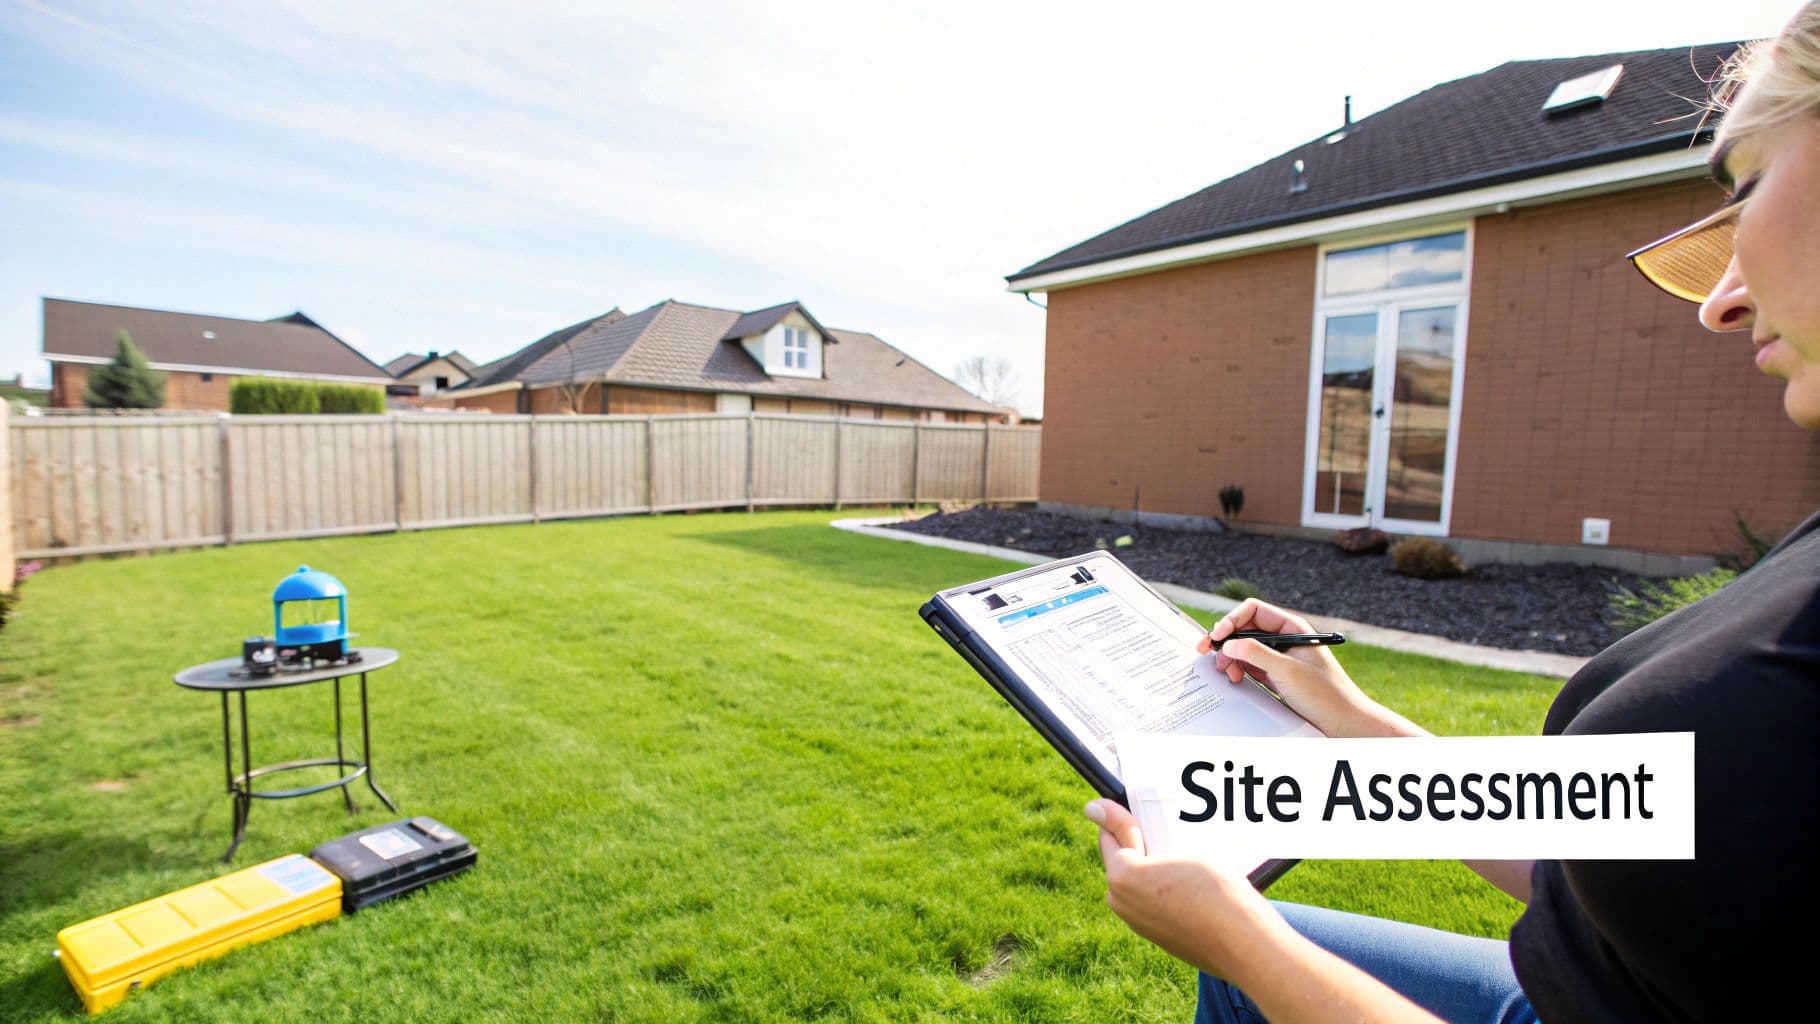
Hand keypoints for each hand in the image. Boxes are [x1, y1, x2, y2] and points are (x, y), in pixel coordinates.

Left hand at [1085, 798, 1288, 979]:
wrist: (1244, 944)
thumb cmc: (1215, 890)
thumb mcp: (1177, 850)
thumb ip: (1130, 832)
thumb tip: (1091, 808)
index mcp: (1122, 876)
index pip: (1111, 834)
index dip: (1121, 816)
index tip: (1131, 803)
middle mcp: (1121, 902)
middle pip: (1122, 860)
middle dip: (1138, 844)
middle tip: (1166, 830)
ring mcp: (1138, 923)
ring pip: (1137, 883)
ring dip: (1151, 868)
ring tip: (1182, 856)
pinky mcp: (1155, 937)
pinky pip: (1152, 903)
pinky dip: (1164, 891)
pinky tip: (1190, 884)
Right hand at [1200, 599, 1423, 737]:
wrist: (1343, 722)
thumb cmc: (1325, 694)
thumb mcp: (1287, 670)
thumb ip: (1256, 653)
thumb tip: (1229, 642)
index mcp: (1292, 627)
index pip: (1254, 611)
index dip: (1232, 620)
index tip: (1218, 636)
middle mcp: (1284, 638)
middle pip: (1245, 628)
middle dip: (1227, 640)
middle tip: (1210, 653)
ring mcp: (1279, 657)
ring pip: (1244, 648)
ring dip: (1230, 657)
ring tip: (1226, 671)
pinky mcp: (1275, 674)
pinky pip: (1249, 664)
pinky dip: (1238, 669)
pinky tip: (1235, 678)